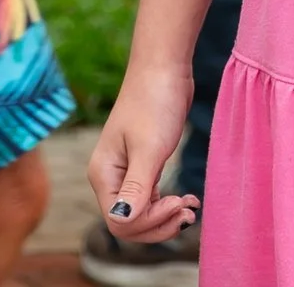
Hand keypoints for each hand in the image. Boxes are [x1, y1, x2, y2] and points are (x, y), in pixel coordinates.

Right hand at [88, 60, 196, 244]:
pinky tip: (187, 199)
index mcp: (102, 173)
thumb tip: (121, 221)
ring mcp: (125, 172)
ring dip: (166, 218)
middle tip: (187, 211)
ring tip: (190, 207)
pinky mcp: (142, 166)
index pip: (119, 222)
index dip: (148, 222)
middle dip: (159, 224)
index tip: (175, 201)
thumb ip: (136, 188)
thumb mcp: (149, 149)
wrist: (164, 68)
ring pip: (141, 215)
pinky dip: (168, 205)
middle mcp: (109, 177)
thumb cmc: (154, 103)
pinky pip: (150, 200)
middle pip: (129, 224)